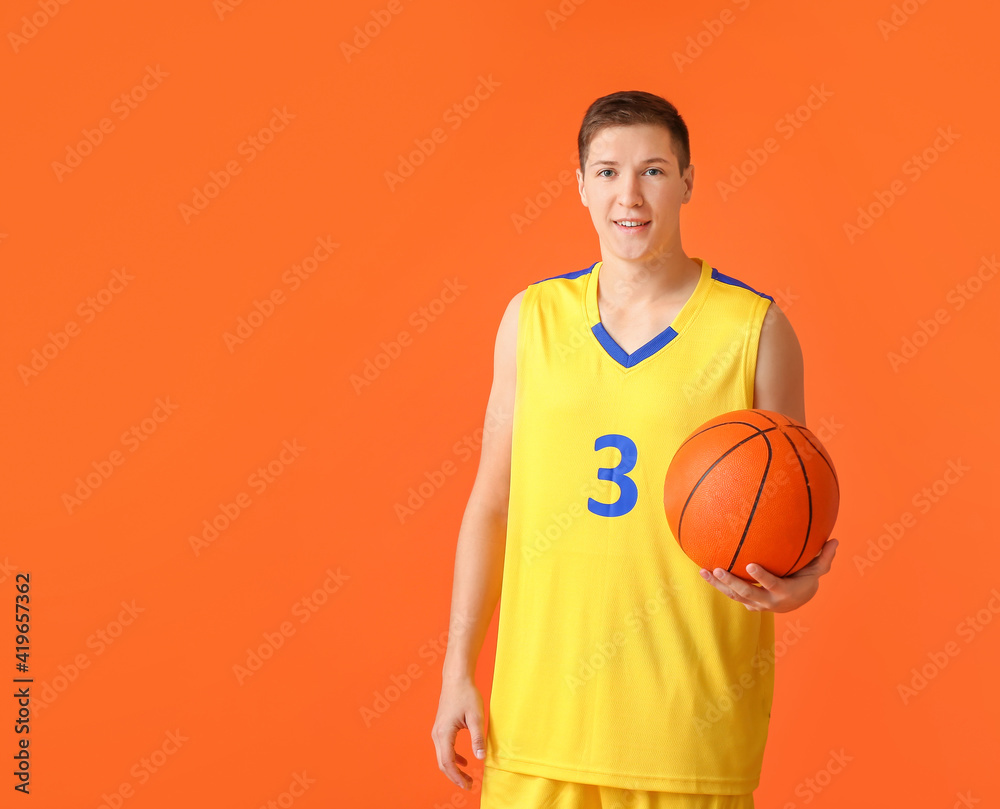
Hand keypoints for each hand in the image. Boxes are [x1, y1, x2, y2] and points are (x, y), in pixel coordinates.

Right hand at [431, 676, 486, 790]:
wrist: (456, 679)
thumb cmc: (466, 694)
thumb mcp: (476, 716)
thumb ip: (477, 738)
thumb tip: (480, 757)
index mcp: (444, 732)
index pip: (448, 762)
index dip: (457, 777)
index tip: (468, 785)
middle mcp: (437, 734)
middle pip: (443, 763)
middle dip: (455, 777)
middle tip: (469, 785)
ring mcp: (438, 731)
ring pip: (443, 757)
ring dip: (454, 769)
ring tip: (468, 777)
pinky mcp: (441, 728)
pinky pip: (445, 749)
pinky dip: (453, 758)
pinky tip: (465, 761)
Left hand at [698, 538, 838, 612]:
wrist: (796, 602)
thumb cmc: (806, 580)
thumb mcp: (816, 571)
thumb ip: (824, 557)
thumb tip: (835, 540)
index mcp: (784, 592)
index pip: (772, 584)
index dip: (762, 577)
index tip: (750, 564)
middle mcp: (768, 601)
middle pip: (748, 593)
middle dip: (732, 582)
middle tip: (718, 569)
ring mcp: (756, 604)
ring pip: (734, 595)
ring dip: (718, 584)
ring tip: (703, 571)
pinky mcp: (747, 602)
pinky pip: (730, 594)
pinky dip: (717, 584)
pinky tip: (704, 571)